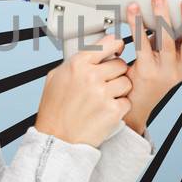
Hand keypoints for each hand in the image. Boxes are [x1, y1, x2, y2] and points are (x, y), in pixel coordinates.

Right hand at [32, 33, 131, 147]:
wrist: (56, 139)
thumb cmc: (54, 109)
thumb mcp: (55, 77)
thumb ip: (75, 62)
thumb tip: (92, 50)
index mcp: (78, 64)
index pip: (108, 42)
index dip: (116, 46)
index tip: (117, 50)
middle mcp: (91, 76)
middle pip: (120, 64)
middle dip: (116, 73)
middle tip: (105, 85)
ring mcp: (103, 93)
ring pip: (126, 82)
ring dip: (119, 91)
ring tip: (104, 99)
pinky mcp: (112, 111)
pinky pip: (127, 101)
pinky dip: (120, 107)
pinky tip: (106, 111)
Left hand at [123, 0, 181, 132]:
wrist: (137, 98)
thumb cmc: (156, 68)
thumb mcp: (173, 53)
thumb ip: (178, 34)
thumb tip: (175, 3)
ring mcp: (165, 71)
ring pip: (167, 41)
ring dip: (163, 16)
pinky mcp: (146, 70)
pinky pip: (142, 43)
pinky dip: (138, 23)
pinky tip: (134, 10)